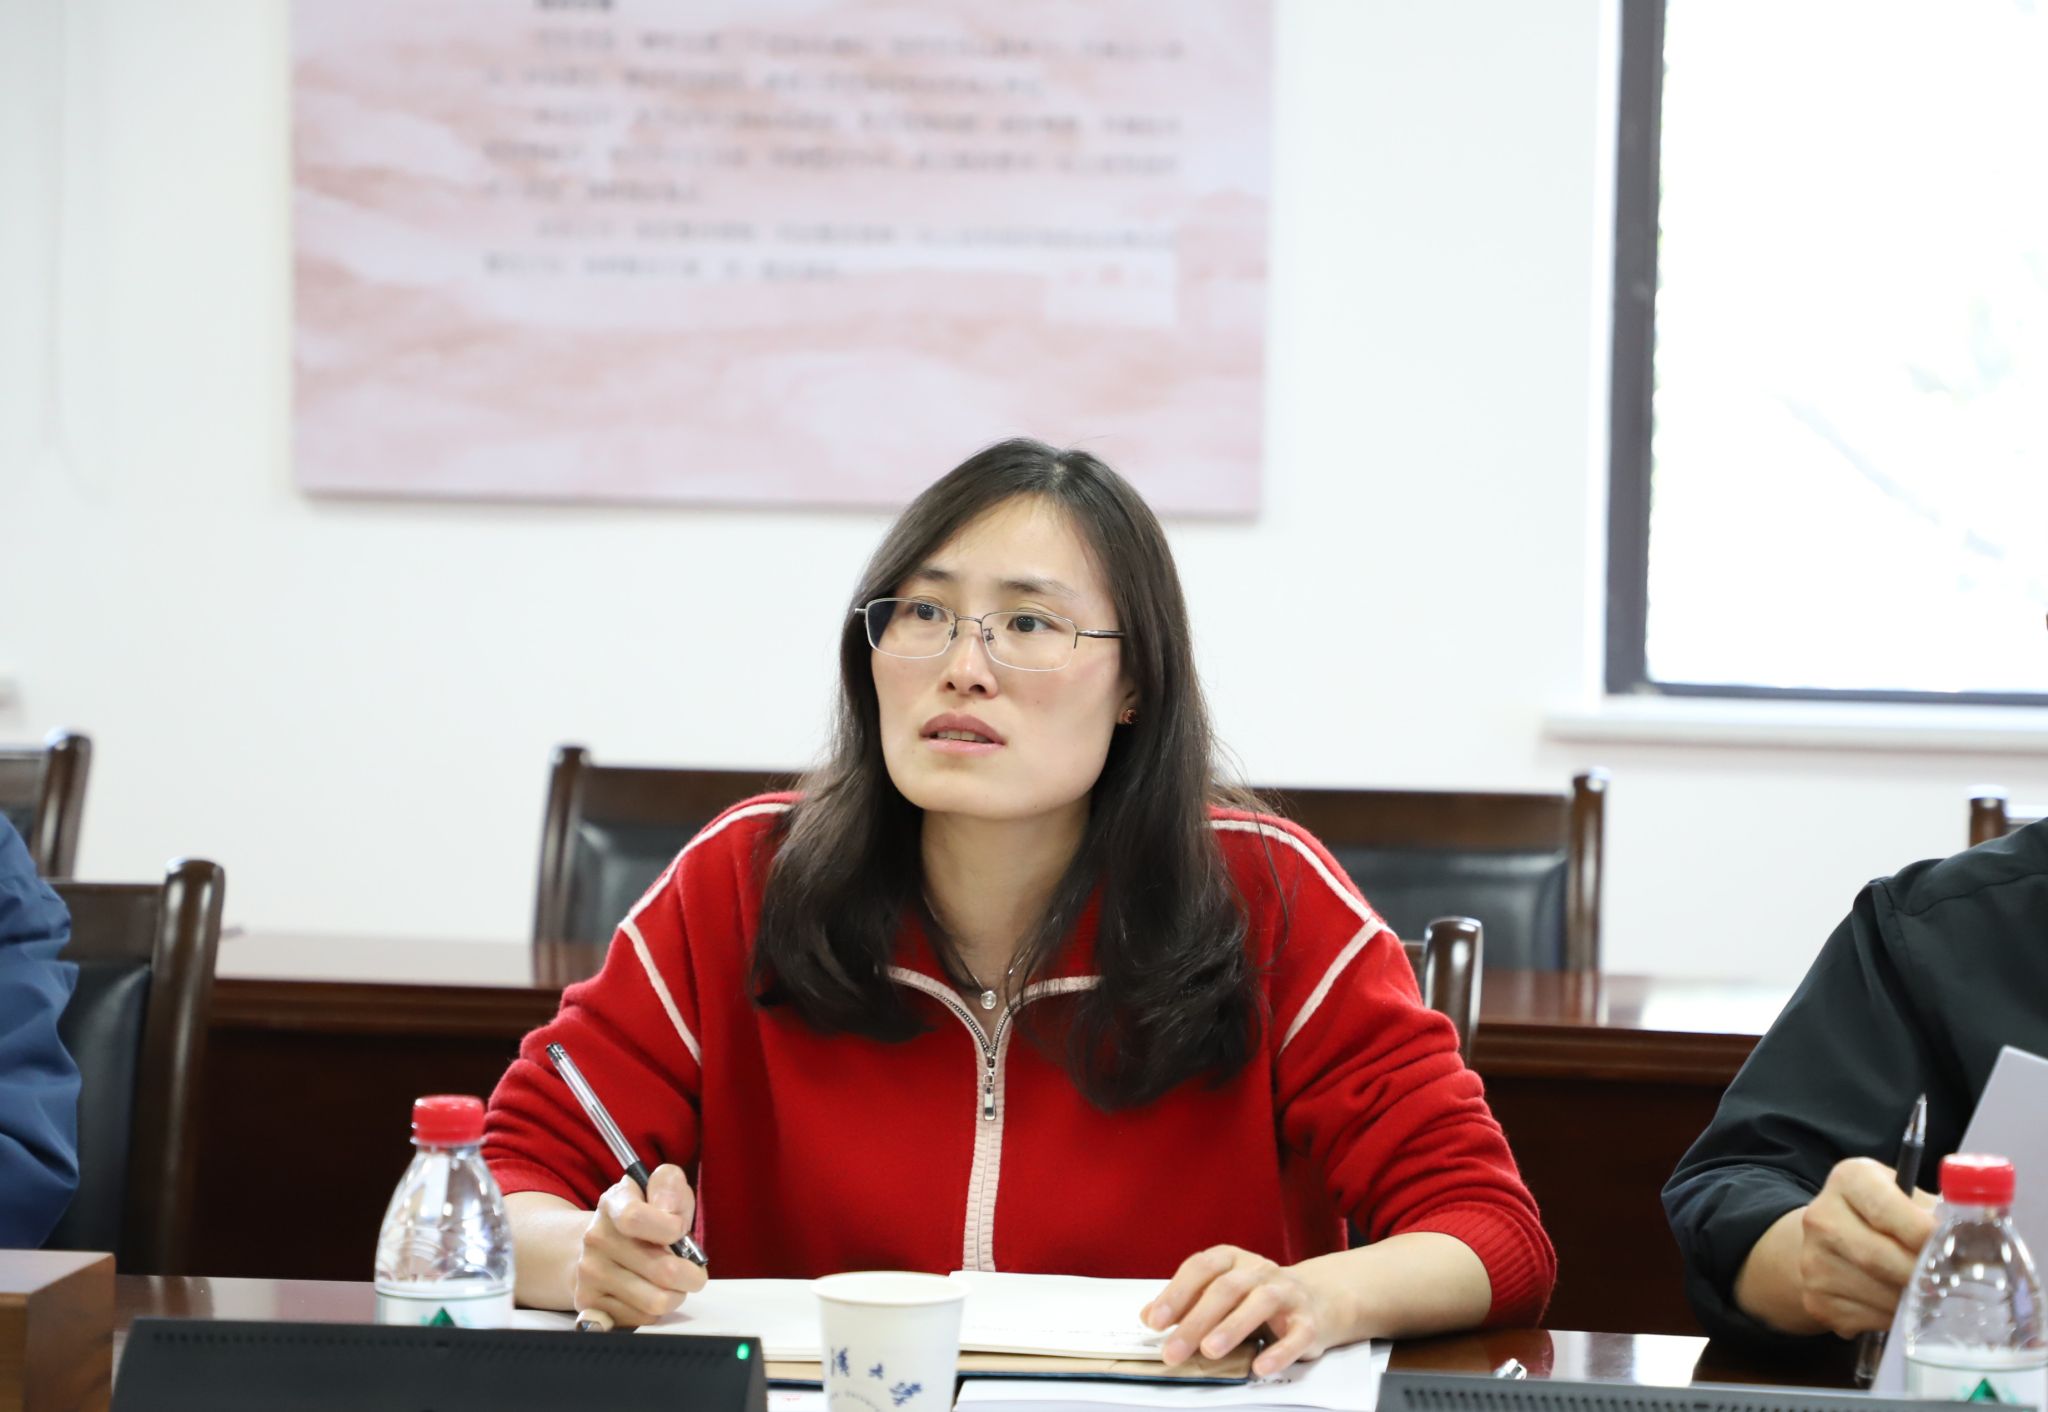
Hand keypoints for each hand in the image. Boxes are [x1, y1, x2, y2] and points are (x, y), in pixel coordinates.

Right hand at [572, 1164, 707, 1326]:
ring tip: (673, 1283)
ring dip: (676, 1294)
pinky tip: (650, 1292)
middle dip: (691, 1274)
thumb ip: (669, 1186)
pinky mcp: (589, 1303)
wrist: (600, 1244)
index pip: (635, 1218)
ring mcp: (589, 1273)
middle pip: (662, 1270)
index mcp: (613, 1203)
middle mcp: (596, 1238)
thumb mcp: (657, 1189)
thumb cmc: (643, 1217)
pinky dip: (655, 1310)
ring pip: (656, 1301)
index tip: (681, 1231)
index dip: (671, 1228)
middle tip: (693, 1271)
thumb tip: (670, 1213)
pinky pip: (642, 1318)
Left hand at [1144, 1246, 1333, 1376]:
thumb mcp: (1219, 1294)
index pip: (1200, 1268)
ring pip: (1260, 1303)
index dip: (1176, 1293)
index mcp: (1232, 1259)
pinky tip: (1259, 1367)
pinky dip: (1279, 1352)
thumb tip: (1148, 1316)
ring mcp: (1287, 1293)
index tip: (1155, 1322)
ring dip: (1233, 1327)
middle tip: (1173, 1350)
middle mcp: (1259, 1270)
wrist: (1317, 1300)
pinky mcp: (1309, 1321)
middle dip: (1196, 1320)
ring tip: (1210, 1351)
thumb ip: (1185, 1303)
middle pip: (1226, 1289)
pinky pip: (1296, 1335)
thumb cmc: (1255, 1298)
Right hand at [1797, 1157, 1936, 1336]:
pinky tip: (1897, 1305)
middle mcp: (1821, 1216)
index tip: (1954, 1253)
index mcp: (1850, 1179)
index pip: (1886, 1208)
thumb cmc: (1886, 1216)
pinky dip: (1892, 1318)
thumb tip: (1979, 1245)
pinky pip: (1867, 1318)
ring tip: (1927, 1295)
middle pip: (1881, 1257)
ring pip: (1878, 1294)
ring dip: (1912, 1302)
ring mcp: (1813, 1260)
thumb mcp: (1908, 1197)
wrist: (1829, 1239)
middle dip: (1923, 1276)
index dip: (1925, 1234)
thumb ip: (1938, 1212)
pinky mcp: (1815, 1298)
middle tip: (1953, 1285)